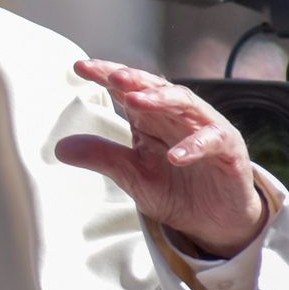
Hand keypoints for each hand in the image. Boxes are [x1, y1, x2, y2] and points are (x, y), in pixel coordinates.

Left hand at [55, 58, 266, 256]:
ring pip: (185, 103)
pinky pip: (212, 140)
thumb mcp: (133, 176)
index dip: (106, 75)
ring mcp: (205, 129)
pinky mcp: (228, 150)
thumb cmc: (176, 190)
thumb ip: (103, 157)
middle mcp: (177, 117)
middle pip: (156, 87)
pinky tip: (174, 156)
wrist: (214, 222)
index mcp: (152, 119)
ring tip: (136, 100)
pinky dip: (193, 146)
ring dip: (161, 99)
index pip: (128, 90)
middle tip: (113, 76)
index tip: (79, 68)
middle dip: (135, 79)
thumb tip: (60, 147)